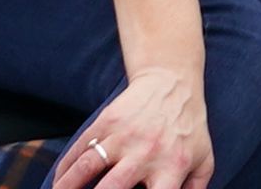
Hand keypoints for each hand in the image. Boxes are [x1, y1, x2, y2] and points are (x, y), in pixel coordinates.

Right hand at [54, 62, 208, 188]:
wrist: (173, 83)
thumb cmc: (189, 129)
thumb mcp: (203, 160)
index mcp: (172, 167)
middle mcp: (146, 152)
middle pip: (112, 188)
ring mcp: (123, 136)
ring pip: (87, 167)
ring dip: (68, 186)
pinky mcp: (106, 121)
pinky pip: (80, 148)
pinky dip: (64, 168)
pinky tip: (57, 182)